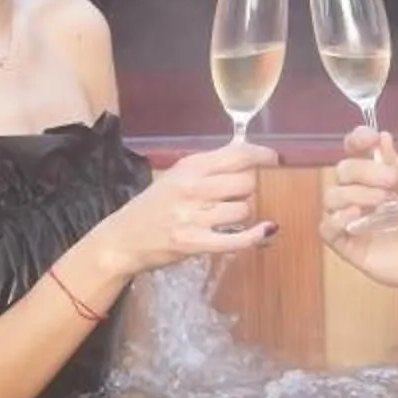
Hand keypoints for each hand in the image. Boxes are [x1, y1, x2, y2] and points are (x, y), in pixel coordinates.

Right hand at [92, 141, 281, 277]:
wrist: (123, 239)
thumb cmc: (152, 206)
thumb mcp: (176, 176)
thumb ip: (209, 167)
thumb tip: (248, 155)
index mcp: (190, 167)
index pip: (237, 154)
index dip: (261, 155)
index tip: (274, 158)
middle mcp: (193, 188)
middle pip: (246, 182)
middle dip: (247, 189)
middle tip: (234, 195)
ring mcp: (195, 217)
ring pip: (243, 209)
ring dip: (241, 213)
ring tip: (224, 217)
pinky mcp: (196, 243)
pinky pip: (237, 239)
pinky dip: (256, 236)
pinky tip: (266, 230)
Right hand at [319, 126, 397, 290]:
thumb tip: (383, 137)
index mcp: (374, 177)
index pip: (354, 152)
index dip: (356, 140)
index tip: (369, 139)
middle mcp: (357, 194)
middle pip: (342, 171)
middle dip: (363, 171)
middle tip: (390, 181)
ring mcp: (350, 219)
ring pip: (331, 197)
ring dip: (354, 193)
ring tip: (380, 201)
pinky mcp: (346, 245)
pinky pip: (327, 229)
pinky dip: (336, 219)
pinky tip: (355, 215)